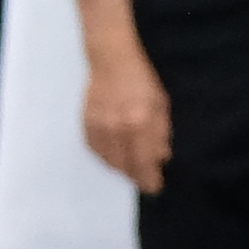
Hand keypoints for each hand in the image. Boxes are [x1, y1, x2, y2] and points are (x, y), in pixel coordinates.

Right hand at [80, 39, 172, 192]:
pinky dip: (107, 157)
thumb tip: (162, 158)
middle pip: (125, 166)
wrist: (111, 60)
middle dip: (136, 176)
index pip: (144, 162)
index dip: (149, 179)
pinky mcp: (86, 124)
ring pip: (110, 161)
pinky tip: (115, 156)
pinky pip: (96, 151)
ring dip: (122, 168)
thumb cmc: (144, 80)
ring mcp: (99, 127)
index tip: (155, 187)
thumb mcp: (162, 105)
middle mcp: (118, 129)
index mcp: (140, 123)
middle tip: (145, 180)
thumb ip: (161, 133)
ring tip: (132, 169)